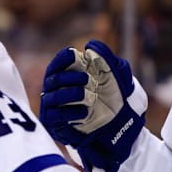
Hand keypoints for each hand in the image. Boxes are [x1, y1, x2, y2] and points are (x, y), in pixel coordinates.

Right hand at [40, 40, 146, 171]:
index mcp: (67, 75)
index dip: (62, 58)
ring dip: (71, 94)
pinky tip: (86, 111)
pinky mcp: (56, 125)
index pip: (57, 64)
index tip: (74, 54)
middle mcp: (57, 90)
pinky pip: (56, 116)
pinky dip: (70, 112)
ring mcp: (54, 108)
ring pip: (53, 97)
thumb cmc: (113, 96)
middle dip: (69, 78)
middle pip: (53, 79)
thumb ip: (105, 58)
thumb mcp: (114, 74)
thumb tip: (90, 46)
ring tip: (89, 96)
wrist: (119, 124)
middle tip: (87, 80)